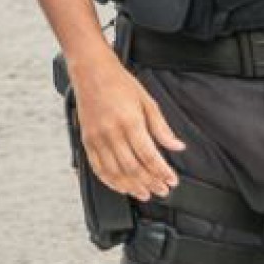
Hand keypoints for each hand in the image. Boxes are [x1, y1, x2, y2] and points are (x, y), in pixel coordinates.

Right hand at [70, 53, 185, 201]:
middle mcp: (111, 133)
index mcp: (130, 122)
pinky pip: (97, 168)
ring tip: (145, 193)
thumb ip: (162, 128)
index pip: (149, 156)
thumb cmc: (119, 83)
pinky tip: (121, 186)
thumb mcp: (147, 101)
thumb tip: (177, 146)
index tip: (172, 180)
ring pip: (115, 172)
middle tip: (162, 190)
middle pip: (133, 168)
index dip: (162, 172)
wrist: (91, 70)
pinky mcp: (86, 140)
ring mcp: (97, 138)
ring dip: (131, 187)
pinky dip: (110, 181)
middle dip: (150, 183)